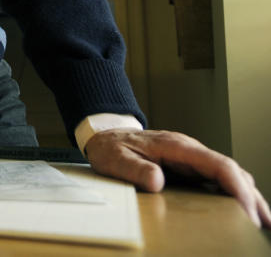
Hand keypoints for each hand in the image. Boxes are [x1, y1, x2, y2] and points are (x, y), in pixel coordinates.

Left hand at [85, 128, 270, 227]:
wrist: (105, 135)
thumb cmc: (111, 146)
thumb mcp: (116, 158)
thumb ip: (135, 169)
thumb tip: (157, 181)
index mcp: (176, 146)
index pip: (218, 164)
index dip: (236, 187)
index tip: (247, 210)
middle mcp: (190, 150)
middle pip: (232, 171)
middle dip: (251, 197)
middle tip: (263, 223)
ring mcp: (191, 159)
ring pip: (230, 175)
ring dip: (248, 197)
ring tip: (261, 222)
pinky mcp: (189, 168)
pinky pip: (219, 179)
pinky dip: (235, 194)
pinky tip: (242, 210)